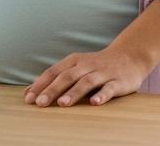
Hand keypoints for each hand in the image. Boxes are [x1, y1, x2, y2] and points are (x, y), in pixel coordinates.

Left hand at [24, 46, 149, 107]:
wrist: (130, 56)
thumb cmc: (97, 65)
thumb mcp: (75, 67)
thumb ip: (55, 78)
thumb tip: (29, 92)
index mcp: (74, 61)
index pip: (53, 72)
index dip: (40, 85)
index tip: (29, 98)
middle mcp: (87, 66)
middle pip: (67, 77)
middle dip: (53, 90)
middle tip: (40, 103)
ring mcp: (103, 73)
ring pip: (86, 82)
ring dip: (74, 93)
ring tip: (62, 104)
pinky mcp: (118, 81)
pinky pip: (109, 88)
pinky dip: (102, 95)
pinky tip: (94, 103)